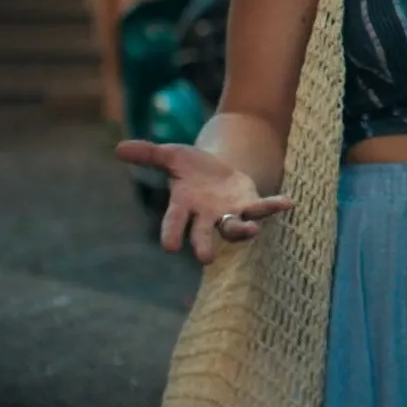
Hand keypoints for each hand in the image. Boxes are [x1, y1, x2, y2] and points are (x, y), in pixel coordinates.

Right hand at [114, 140, 293, 262]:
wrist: (217, 169)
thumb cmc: (190, 167)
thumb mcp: (171, 155)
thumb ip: (148, 154)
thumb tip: (118, 148)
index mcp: (183, 205)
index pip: (174, 222)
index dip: (171, 233)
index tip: (169, 246)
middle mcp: (206, 215)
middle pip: (204, 234)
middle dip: (205, 244)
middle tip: (206, 258)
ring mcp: (229, 212)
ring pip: (235, 227)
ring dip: (243, 230)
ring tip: (252, 231)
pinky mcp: (249, 204)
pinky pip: (263, 208)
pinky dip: (274, 206)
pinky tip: (288, 203)